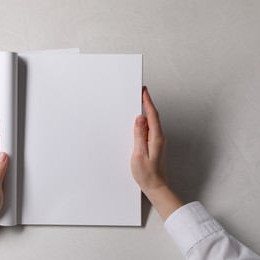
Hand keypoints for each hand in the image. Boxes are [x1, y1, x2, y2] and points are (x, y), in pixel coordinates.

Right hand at [131, 87, 181, 219]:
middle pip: (153, 116)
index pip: (152, 115)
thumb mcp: (139, 154)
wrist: (157, 188)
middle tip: (140, 93)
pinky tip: (139, 123)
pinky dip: (144, 123)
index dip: (147, 101)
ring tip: (138, 104)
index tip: (144, 90)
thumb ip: (139, 136)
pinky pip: (149, 130)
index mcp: (156, 138)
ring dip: (145, 113)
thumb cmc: (148, 175)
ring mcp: (158, 142)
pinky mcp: (155, 146)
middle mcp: (159, 138)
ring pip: (151, 123)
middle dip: (146, 103)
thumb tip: (140, 119)